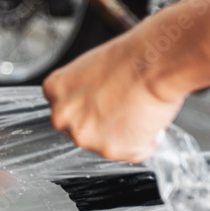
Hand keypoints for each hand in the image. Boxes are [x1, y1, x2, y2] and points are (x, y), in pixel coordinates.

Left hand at [42, 35, 185, 162]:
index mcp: (54, 90)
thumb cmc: (132, 57)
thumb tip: (95, 104)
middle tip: (124, 106)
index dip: (90, 106)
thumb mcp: (92, 66)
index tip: (102, 102)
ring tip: (139, 108)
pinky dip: (145, 141)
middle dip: (102, 124)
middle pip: (82, 130)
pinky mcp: (110, 151)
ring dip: (124, 134)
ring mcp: (84, 136)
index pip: (66, 109)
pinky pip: (133, 153)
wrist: (155, 63)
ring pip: (106, 144)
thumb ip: (84, 90)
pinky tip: (148, 119)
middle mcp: (63, 116)